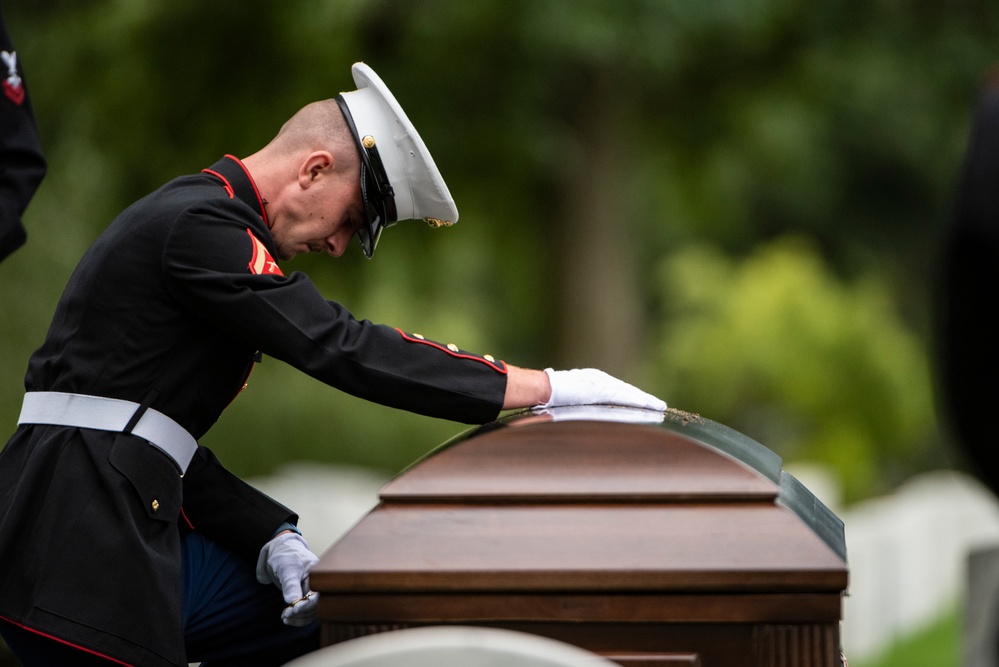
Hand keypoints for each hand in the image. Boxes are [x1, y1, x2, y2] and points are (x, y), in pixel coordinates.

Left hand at [256, 531, 319, 626]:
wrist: (279, 552)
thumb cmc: (285, 556)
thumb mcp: (287, 569)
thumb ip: (290, 585)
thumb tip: (293, 602)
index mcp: (318, 575)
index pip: (318, 595)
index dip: (306, 605)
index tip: (292, 610)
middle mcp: (319, 584)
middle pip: (316, 606)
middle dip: (301, 613)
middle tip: (285, 615)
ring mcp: (313, 591)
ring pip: (311, 611)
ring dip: (299, 617)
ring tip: (284, 617)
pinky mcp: (306, 596)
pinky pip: (306, 611)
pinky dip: (297, 617)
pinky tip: (287, 617)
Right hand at [542, 368, 666, 410]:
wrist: (543, 389)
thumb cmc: (549, 397)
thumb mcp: (568, 401)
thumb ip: (578, 405)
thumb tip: (577, 417)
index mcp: (592, 381)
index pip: (617, 390)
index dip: (632, 397)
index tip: (644, 404)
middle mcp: (599, 378)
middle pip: (626, 390)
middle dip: (643, 398)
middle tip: (659, 406)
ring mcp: (600, 383)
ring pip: (628, 392)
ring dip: (646, 400)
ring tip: (659, 407)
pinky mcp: (601, 389)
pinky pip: (624, 396)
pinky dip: (638, 401)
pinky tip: (649, 406)